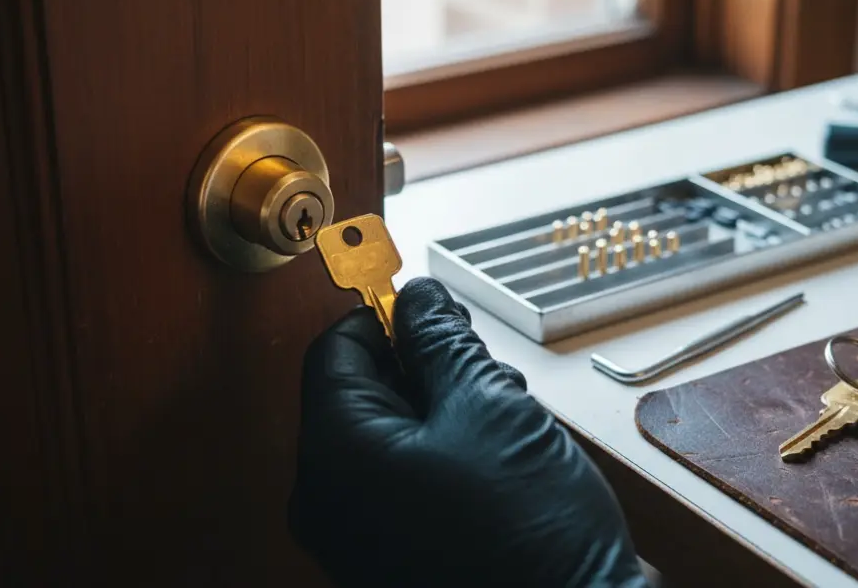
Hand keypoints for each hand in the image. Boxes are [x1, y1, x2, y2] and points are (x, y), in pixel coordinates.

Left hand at [290, 277, 649, 587]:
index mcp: (335, 455)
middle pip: (358, 395)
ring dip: (443, 413)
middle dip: (424, 369)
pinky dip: (443, 458)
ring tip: (507, 425)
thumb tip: (419, 299)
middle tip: (485, 369)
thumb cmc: (528, 533)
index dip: (385, 317)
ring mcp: (356, 538)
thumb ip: (442, 341)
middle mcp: (329, 502)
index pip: (334, 351)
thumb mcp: (490, 406)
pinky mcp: (389, 559)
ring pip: (386, 438)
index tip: (433, 308)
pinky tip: (501, 465)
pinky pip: (400, 483)